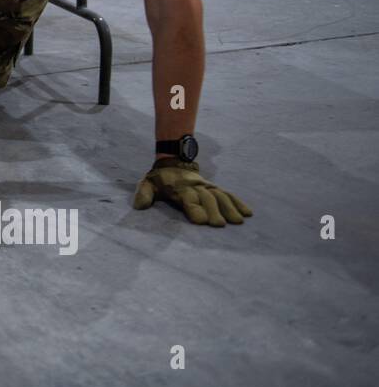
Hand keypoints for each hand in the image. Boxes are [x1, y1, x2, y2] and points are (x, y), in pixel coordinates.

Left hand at [133, 158, 251, 225]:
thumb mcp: (147, 183)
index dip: (194, 209)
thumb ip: (144, 194)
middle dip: (214, 211)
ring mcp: (206, 186)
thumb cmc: (159, 180)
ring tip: (238, 221)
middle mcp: (195, 186)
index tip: (201, 221)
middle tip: (220, 225)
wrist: (173, 162)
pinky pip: (228, 193)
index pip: (188, 199)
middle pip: (207, 199)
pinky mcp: (214, 187)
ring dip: (230, 208)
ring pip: (220, 196)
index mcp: (178, 188)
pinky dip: (238, 202)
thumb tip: (139, 206)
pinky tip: (248, 212)